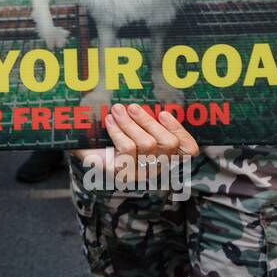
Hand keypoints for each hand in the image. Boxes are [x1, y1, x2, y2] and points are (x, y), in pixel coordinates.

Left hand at [71, 103, 199, 174]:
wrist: (87, 150)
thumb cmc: (115, 135)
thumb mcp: (134, 125)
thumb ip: (148, 117)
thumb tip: (160, 100)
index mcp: (167, 157)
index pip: (189, 150)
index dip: (180, 130)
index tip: (163, 113)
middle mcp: (158, 169)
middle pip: (167, 143)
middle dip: (148, 121)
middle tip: (131, 106)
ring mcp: (142, 175)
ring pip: (147, 144)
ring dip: (130, 123)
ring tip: (116, 110)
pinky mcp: (123, 175)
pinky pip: (126, 148)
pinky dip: (118, 131)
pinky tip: (109, 121)